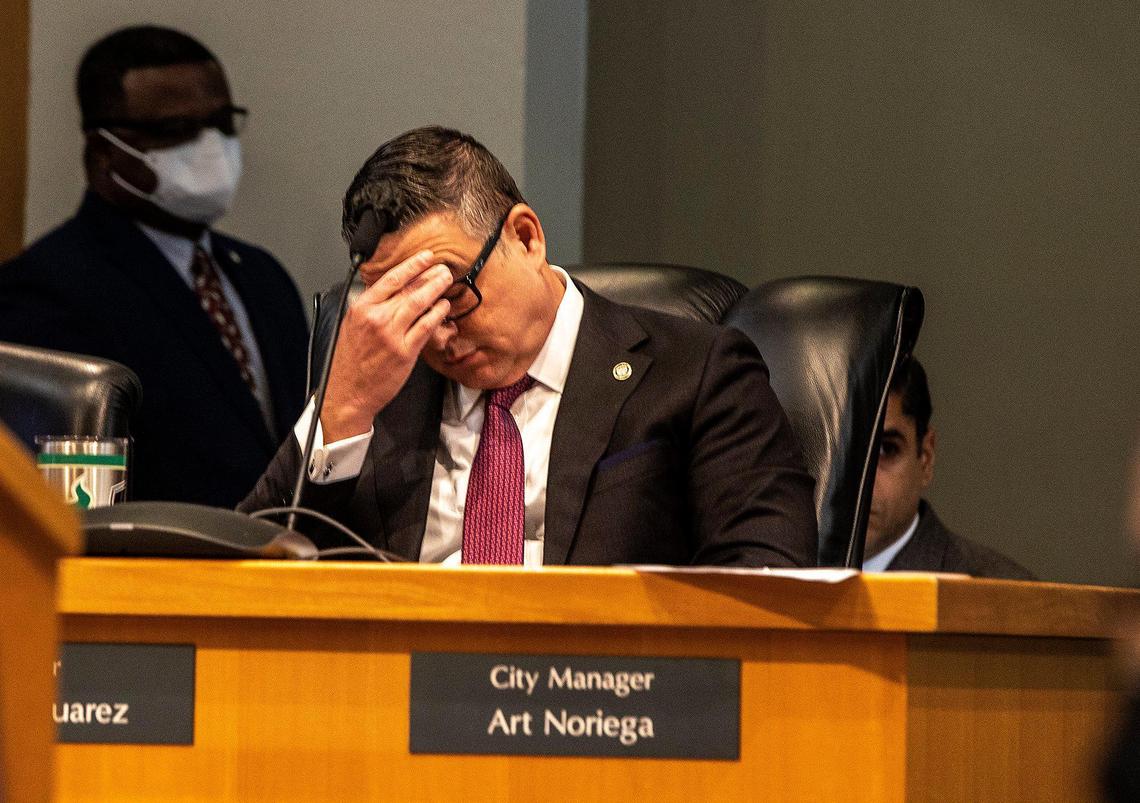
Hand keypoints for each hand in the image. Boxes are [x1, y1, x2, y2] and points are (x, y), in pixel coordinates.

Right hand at [321, 251, 452, 439]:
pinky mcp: (405, 352)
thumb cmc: (349, 362)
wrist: (348, 392)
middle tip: (443, 268)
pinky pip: (426, 327)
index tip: (425, 257)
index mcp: (362, 309)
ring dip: (436, 289)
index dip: (411, 266)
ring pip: (419, 304)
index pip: (391, 279)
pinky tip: (444, 307)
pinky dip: (437, 314)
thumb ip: (371, 308)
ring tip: (446, 281)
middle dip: (429, 275)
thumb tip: (392, 292)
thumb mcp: (352, 326)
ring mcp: (392, 335)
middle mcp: (377, 318)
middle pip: (409, 289)